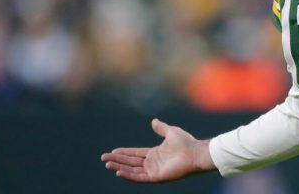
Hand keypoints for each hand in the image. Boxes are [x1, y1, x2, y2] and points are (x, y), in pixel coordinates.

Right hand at [100, 118, 214, 182]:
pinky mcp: (156, 177)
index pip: (135, 154)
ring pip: (132, 170)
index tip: (112, 151)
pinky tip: (119, 172)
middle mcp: (152, 163)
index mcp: (155, 153)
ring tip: (107, 164)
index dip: (124, 152)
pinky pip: (139, 177)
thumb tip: (153, 121)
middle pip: (130, 162)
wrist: (194, 152)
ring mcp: (154, 171)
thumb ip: (161, 128)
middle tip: (104, 158)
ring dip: (119, 167)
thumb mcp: (170, 132)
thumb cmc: (186, 142)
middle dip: (117, 160)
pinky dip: (129, 175)